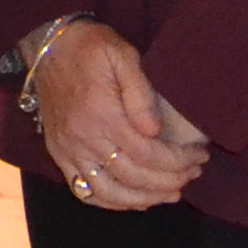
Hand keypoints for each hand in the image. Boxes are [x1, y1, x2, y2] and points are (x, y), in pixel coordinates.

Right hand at [21, 21, 206, 212]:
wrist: (47, 44)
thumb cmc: (90, 47)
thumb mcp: (122, 55)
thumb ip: (140, 94)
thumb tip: (155, 131)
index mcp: (102, 114)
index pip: (148, 153)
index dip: (178, 161)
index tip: (199, 157)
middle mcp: (83, 138)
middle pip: (132, 177)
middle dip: (169, 181)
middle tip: (193, 174)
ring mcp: (68, 150)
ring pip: (108, 192)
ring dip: (143, 199)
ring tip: (170, 194)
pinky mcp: (59, 154)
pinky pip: (83, 191)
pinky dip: (110, 202)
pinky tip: (133, 200)